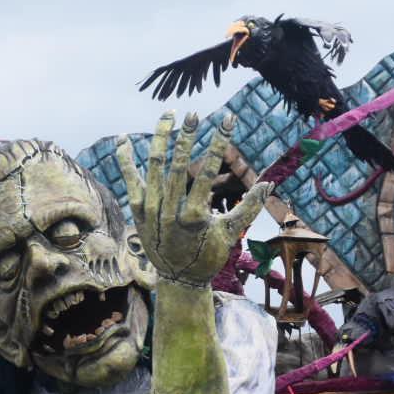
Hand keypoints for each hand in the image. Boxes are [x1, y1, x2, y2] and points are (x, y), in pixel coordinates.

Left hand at [116, 112, 270, 287]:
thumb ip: (248, 208)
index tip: (227, 121)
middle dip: (187, 137)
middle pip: (178, 166)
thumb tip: (270, 184)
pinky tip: (124, 137)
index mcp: (194, 217)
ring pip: (153, 167)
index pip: (207, 172)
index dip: (218, 143)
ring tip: (169, 114)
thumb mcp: (230, 234)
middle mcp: (170, 213)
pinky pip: (130, 181)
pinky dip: (125, 159)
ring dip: (160, 139)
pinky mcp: (139, 212)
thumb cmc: (208, 256)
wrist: (179, 279)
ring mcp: (151, 212)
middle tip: (195, 114)